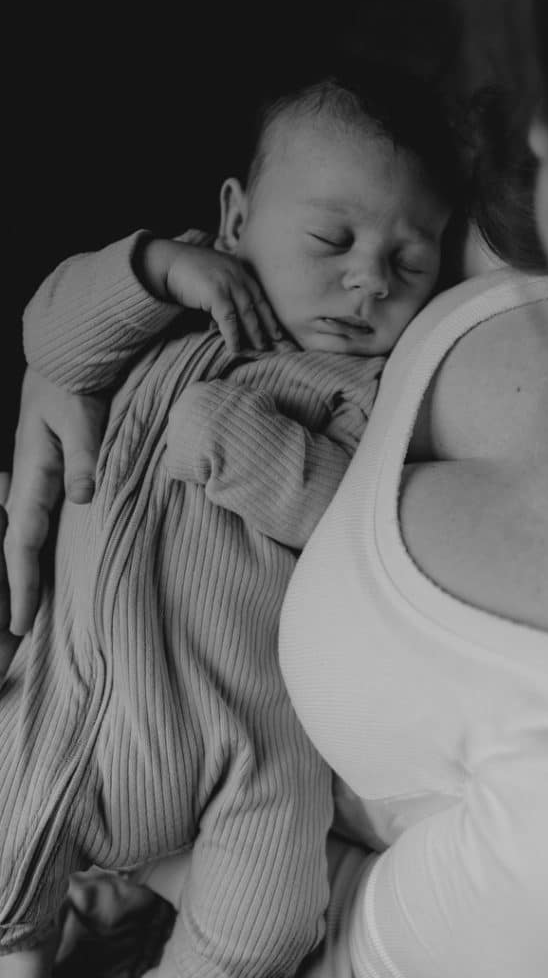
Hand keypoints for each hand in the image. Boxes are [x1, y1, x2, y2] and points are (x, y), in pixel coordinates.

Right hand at [3, 369, 106, 635]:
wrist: (66, 356)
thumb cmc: (73, 384)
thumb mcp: (82, 419)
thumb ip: (85, 459)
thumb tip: (82, 498)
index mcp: (34, 476)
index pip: (23, 542)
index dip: (22, 584)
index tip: (21, 623)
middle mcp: (31, 482)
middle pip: (19, 547)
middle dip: (17, 590)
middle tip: (18, 635)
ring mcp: (38, 478)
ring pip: (27, 536)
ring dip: (25, 572)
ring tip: (27, 610)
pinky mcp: (51, 473)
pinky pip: (40, 520)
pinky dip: (37, 547)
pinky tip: (44, 562)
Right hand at [138, 235, 283, 350]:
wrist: (166, 262)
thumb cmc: (186, 272)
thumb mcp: (212, 276)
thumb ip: (224, 292)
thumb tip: (228, 319)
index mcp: (238, 269)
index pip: (259, 294)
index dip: (268, 313)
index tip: (277, 330)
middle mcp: (237, 274)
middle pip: (258, 304)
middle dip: (268, 325)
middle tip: (277, 342)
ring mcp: (227, 282)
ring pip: (247, 313)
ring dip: (254, 333)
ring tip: (260, 348)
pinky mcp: (216, 293)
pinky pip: (229, 319)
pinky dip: (233, 335)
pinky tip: (235, 348)